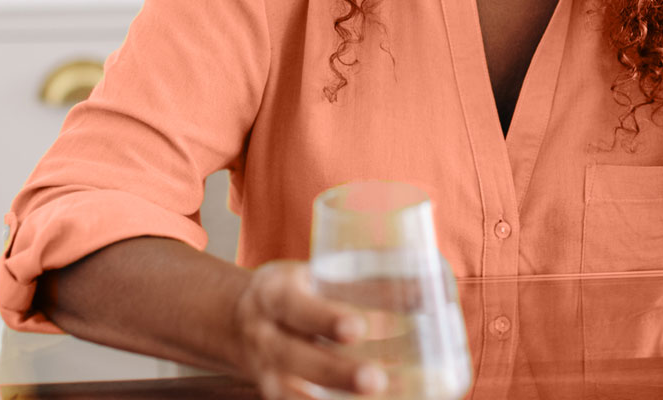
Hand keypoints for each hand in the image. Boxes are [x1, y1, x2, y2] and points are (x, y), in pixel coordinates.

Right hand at [232, 261, 386, 399]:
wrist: (235, 320)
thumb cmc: (292, 294)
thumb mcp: (314, 276)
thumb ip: (362, 285)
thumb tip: (427, 291)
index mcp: (275, 296)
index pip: (295, 306)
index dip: (324, 319)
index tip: (356, 328)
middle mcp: (265, 337)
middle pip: (294, 358)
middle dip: (336, 373)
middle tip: (375, 380)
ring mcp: (267, 374)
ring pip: (291, 395)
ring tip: (377, 399)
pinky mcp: (274, 396)